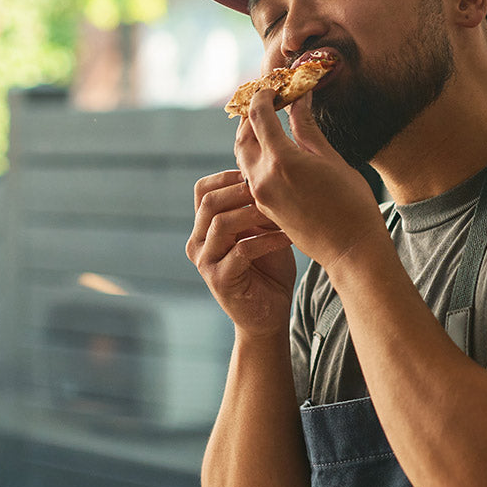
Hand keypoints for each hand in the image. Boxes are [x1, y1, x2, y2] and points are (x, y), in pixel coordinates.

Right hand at [186, 168, 296, 333]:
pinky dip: (267, 240)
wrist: (269, 315)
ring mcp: (206, 262)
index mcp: (204, 228)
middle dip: (241, 190)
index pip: (202, 190)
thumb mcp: (262, 231)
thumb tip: (269, 171)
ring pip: (221, 224)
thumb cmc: (269, 269)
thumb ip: (257, 207)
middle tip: (272, 186)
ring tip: (281, 209)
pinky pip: (241, 251)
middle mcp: (198, 243)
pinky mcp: (220, 280)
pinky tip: (288, 237)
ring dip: (254, 212)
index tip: (258, 173)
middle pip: (209, 202)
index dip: (228, 176)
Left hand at [235, 88, 387, 276]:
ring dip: (250, 137)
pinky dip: (256, 158)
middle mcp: (263, 178)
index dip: (264, 95)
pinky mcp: (265, 209)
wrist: (351, 250)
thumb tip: (299, 100)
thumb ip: (308, 129)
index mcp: (282, 160)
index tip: (274, 86)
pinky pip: (250, 176)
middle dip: (251, 115)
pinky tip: (274, 154)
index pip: (259, 115)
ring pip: (242, 157)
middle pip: (243, 136)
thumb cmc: (352, 205)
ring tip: (269, 126)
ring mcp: (261, 196)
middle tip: (266, 102)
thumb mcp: (332, 160)